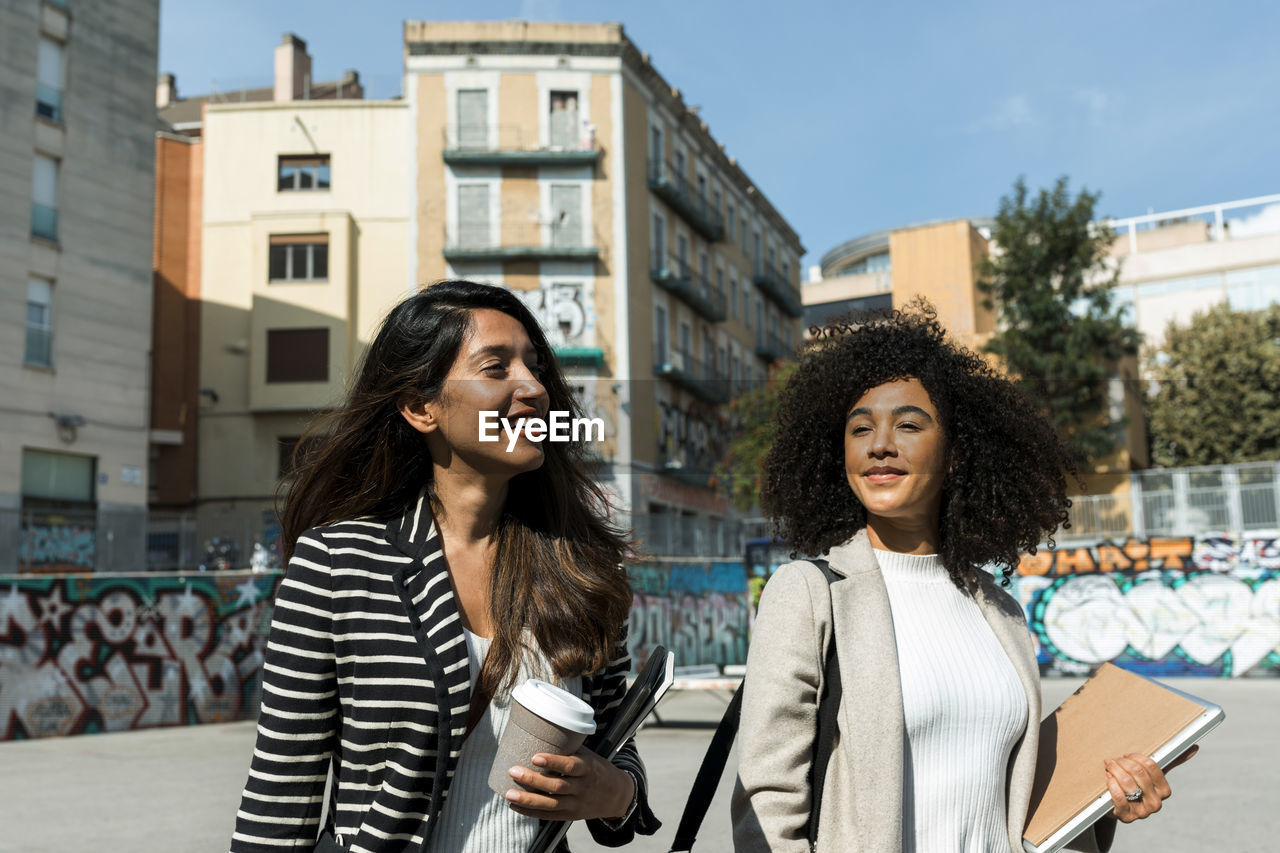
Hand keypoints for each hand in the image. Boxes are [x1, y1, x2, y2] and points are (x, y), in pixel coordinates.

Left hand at [503, 747, 634, 821]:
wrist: (617, 795)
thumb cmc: (597, 769)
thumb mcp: (589, 755)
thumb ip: (569, 748)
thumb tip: (541, 731)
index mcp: (588, 769)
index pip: (570, 766)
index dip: (553, 762)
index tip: (535, 757)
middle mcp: (582, 787)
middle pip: (556, 786)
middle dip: (533, 780)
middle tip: (513, 771)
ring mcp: (576, 804)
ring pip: (550, 803)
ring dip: (528, 799)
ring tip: (509, 793)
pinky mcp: (570, 815)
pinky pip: (549, 815)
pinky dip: (531, 812)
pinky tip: (515, 806)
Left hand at [1105, 745, 1198, 821]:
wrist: (1117, 805)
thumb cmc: (1137, 785)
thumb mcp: (1152, 775)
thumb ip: (1171, 762)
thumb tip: (1194, 747)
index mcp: (1164, 791)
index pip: (1151, 766)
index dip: (1136, 757)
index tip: (1126, 755)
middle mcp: (1156, 803)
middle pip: (1138, 772)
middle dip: (1123, 762)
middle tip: (1113, 760)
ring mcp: (1142, 812)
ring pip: (1127, 783)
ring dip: (1114, 770)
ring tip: (1109, 766)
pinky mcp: (1126, 817)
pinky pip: (1118, 796)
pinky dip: (1111, 784)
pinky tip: (1108, 778)